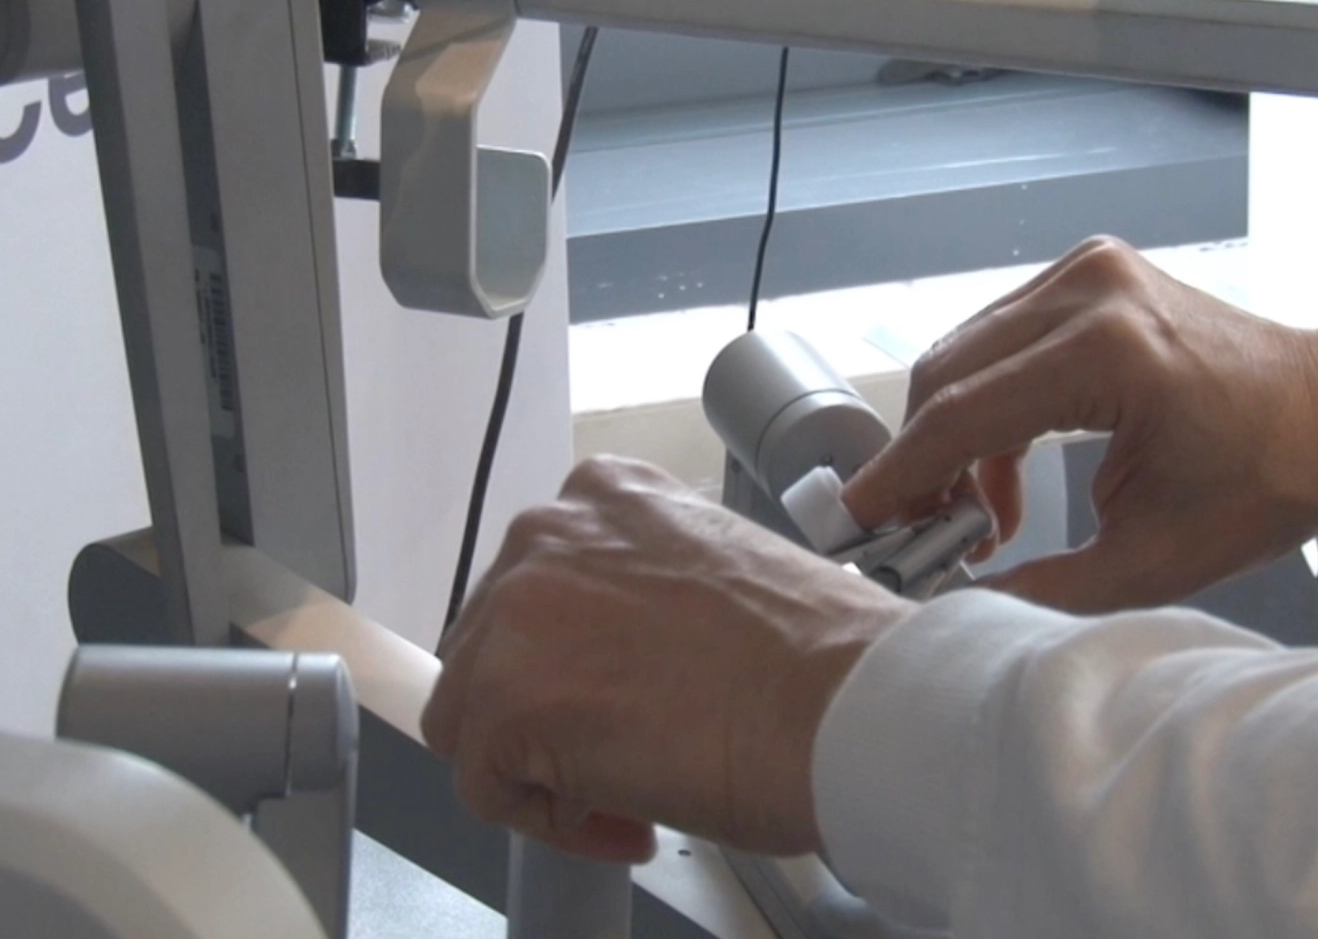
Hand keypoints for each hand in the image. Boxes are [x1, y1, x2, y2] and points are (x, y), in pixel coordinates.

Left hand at [424, 457, 913, 862]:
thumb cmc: (815, 655)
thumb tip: (613, 661)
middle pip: (488, 648)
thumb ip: (638, 596)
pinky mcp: (504, 699)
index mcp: (603, 494)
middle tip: (616, 757)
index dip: (568, 664)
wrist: (848, 702)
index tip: (613, 702)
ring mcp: (517, 612)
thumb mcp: (713, 577)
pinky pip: (487, 786)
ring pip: (469, 716)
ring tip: (622, 795)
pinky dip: (546, 822)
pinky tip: (623, 819)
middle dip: (542, 714)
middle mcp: (547, 535)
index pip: (535, 591)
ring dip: (537, 767)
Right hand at [843, 237, 1317, 613]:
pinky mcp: (1088, 276)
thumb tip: (950, 607)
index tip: (854, 523)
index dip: (898, 477)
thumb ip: (1042, 590)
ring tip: (964, 514)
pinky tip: (1001, 474)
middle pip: (946, 376)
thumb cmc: (1272, 478)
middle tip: (914, 534)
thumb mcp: (1155, 560)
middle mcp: (1089, 291)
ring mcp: (1087, 272)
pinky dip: (983, 407)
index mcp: (1111, 351)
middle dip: (918, 461)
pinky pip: (997, 341)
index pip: (962, 414)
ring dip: (948, 435)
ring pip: (963, 355)